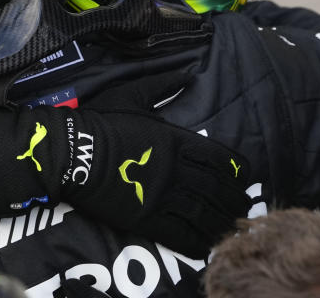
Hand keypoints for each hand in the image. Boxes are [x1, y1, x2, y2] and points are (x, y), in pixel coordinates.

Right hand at [0, 105, 250, 257]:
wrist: (73, 153)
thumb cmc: (101, 121)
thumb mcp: (133, 94)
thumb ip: (163, 84)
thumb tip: (189, 73)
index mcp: (176, 140)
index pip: (218, 158)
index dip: (237, 170)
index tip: (246, 177)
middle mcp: (177, 170)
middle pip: (217, 189)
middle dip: (234, 199)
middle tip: (244, 206)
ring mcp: (163, 196)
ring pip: (204, 214)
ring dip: (222, 222)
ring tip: (232, 227)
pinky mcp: (146, 219)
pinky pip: (181, 235)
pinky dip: (198, 242)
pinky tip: (207, 246)